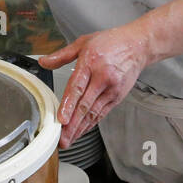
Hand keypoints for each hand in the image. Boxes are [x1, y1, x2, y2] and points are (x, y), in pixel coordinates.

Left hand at [40, 24, 152, 146]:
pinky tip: (82, 131)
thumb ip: (62, 55)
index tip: (61, 119)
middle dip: (72, 125)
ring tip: (69, 140)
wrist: (138, 45)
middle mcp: (103, 78)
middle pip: (85, 106)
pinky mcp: (118, 97)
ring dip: (80, 129)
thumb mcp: (83, 42)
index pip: (77, 88)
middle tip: (62, 139)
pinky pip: (102, 113)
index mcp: (91, 63)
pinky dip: (91, 124)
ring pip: (94, 113)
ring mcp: (112, 89)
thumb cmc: (111, 42)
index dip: (69, 105)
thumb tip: (44, 62)